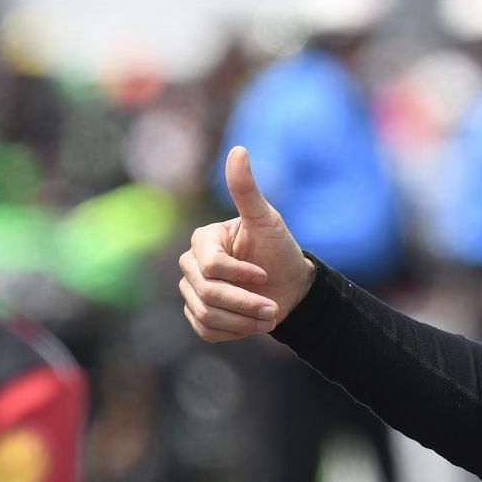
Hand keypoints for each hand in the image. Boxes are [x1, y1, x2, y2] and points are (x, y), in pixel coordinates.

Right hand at [178, 146, 313, 341]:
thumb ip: (247, 190)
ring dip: (244, 321)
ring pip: (206, 314)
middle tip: (273, 308)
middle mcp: (191, 264)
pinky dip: (234, 332)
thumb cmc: (280, 250)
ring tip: (269, 317)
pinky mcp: (198, 315)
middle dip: (246, 303)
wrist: (291, 287)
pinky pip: (205, 330)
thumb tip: (239, 149)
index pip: (212, 265)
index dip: (241, 274)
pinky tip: (253, 325)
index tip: (265, 274)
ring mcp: (192, 290)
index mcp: (203, 239)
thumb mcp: (268, 220)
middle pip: (207, 293)